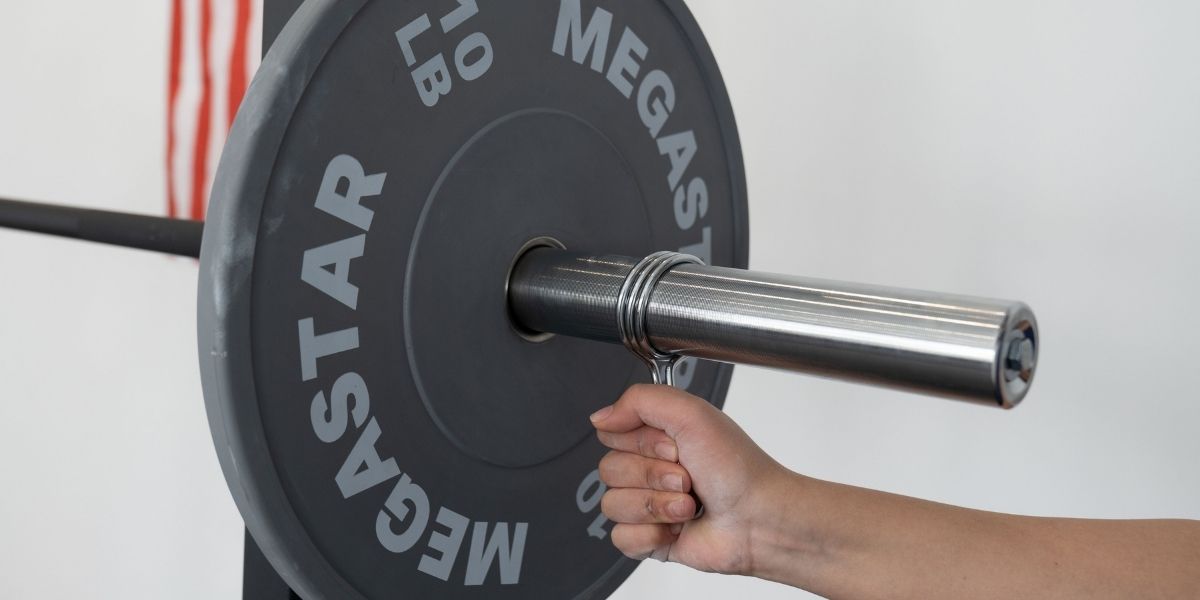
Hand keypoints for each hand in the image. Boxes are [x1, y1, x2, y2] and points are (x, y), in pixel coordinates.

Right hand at [589, 384, 788, 574]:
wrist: (760, 518)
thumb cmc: (738, 468)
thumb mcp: (691, 413)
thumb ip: (639, 400)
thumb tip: (600, 417)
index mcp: (657, 437)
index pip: (612, 434)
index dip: (640, 442)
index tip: (673, 446)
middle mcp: (650, 469)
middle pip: (608, 470)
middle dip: (651, 476)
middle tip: (686, 478)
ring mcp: (648, 505)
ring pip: (612, 504)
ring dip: (656, 505)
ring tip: (688, 505)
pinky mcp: (650, 539)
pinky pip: (620, 537)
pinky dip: (651, 533)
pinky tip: (677, 528)